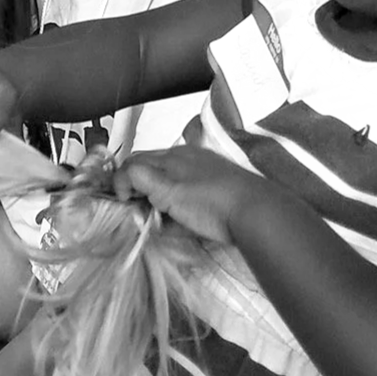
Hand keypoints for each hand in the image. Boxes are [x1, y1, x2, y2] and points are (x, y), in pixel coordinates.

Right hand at [113, 144, 261, 246]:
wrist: (255, 212)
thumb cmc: (209, 202)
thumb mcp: (168, 191)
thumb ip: (141, 179)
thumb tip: (121, 180)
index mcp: (172, 156)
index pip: (134, 162)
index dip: (121, 183)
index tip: (123, 206)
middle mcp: (185, 158)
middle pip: (149, 169)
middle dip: (137, 189)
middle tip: (136, 213)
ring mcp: (202, 170)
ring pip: (167, 180)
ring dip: (155, 197)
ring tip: (157, 218)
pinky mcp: (216, 185)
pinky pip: (184, 189)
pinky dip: (174, 201)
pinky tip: (180, 219)